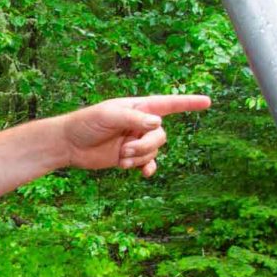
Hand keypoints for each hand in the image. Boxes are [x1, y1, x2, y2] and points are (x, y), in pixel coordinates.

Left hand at [62, 95, 209, 176]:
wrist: (69, 144)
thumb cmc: (86, 123)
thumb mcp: (108, 116)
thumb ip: (133, 119)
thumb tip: (157, 123)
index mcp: (138, 108)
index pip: (168, 104)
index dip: (188, 103)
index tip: (207, 102)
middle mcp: (140, 124)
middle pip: (161, 136)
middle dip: (146, 146)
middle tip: (126, 150)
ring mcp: (135, 141)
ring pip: (153, 151)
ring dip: (139, 157)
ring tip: (121, 158)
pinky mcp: (128, 157)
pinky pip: (147, 163)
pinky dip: (147, 168)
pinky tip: (144, 174)